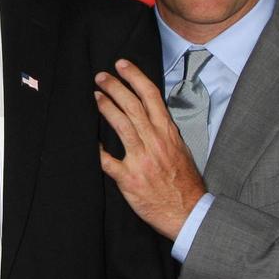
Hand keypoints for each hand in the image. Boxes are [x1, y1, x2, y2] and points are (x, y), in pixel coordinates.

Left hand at [95, 59, 206, 239]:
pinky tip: (89, 140)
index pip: (151, 97)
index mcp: (168, 133)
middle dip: (114, 86)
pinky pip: (108, 160)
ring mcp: (142, 159)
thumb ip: (164, 132)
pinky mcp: (129, 178)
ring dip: (106, 107)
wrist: (188, 213)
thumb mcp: (181, 150)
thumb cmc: (184, 183)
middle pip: (132, 105)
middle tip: (100, 77)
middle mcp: (155, 142)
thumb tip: (149, 114)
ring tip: (95, 96)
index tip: (122, 65)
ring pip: (121, 125)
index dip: (135, 77)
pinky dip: (97, 150)